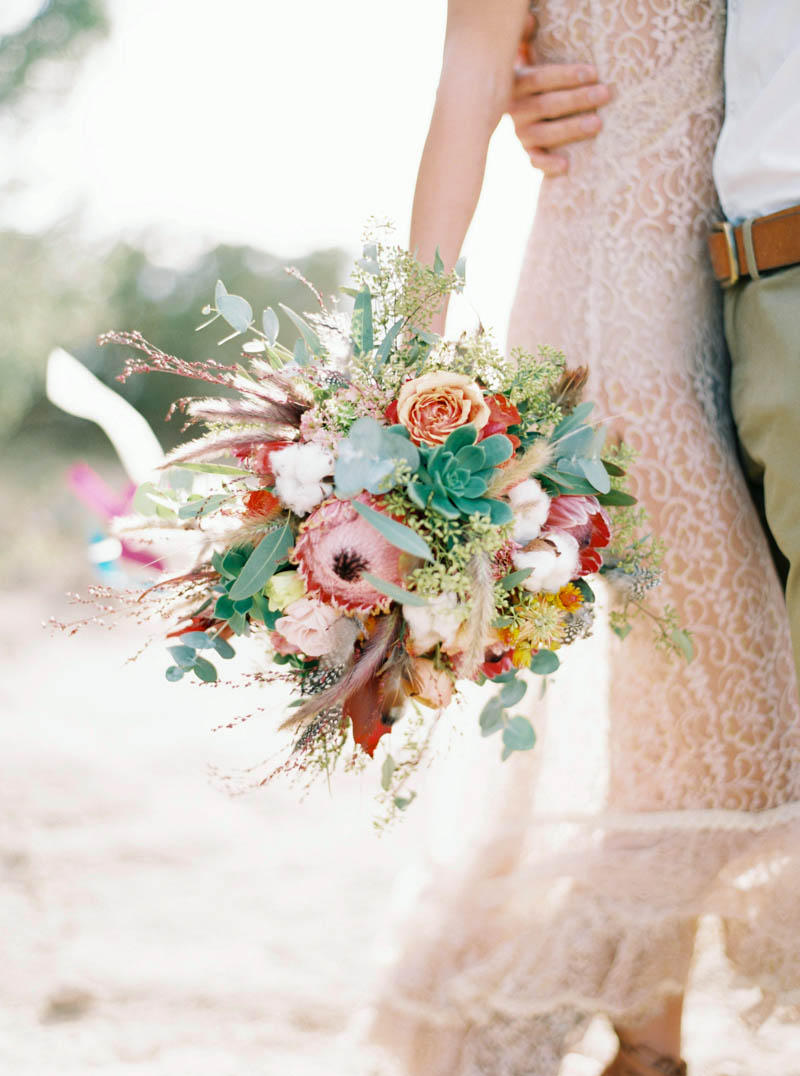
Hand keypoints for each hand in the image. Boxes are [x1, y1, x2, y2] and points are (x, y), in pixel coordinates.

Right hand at [509, 15, 609, 175]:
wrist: (524, 107)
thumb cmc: (539, 76)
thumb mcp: (531, 55)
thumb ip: (529, 40)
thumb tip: (530, 19)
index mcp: (516, 83)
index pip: (539, 78)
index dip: (565, 76)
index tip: (593, 72)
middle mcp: (515, 109)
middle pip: (546, 106)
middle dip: (578, 100)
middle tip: (605, 94)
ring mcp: (521, 133)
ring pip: (544, 134)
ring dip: (572, 129)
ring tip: (598, 124)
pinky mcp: (529, 153)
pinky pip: (535, 162)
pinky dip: (549, 165)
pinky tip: (567, 165)